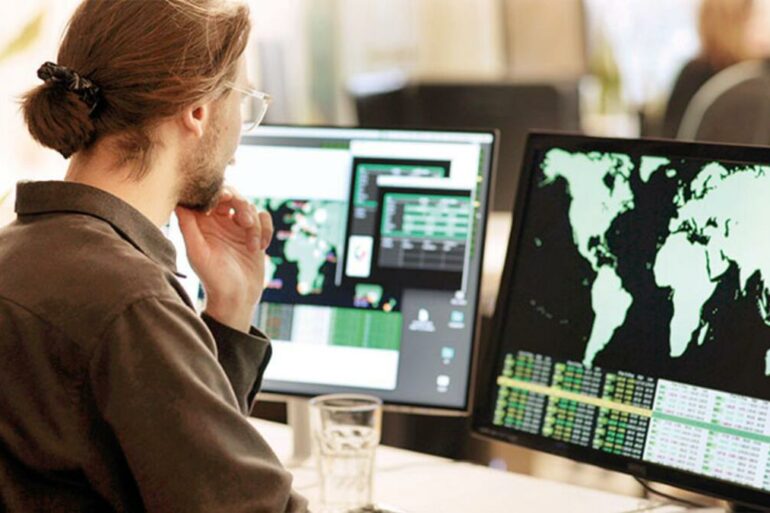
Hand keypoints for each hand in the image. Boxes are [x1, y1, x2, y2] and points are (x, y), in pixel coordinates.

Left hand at [176, 187, 272, 331]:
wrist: (236, 299)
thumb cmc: (213, 278)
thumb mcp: (197, 252)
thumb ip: (188, 226)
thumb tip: (179, 201)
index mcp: (203, 222)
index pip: (210, 194)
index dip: (219, 192)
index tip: (224, 203)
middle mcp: (220, 221)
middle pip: (233, 195)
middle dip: (241, 205)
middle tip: (244, 221)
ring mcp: (239, 227)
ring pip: (251, 207)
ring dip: (255, 224)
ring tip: (252, 245)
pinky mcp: (255, 234)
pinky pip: (264, 218)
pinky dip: (266, 230)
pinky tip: (260, 247)